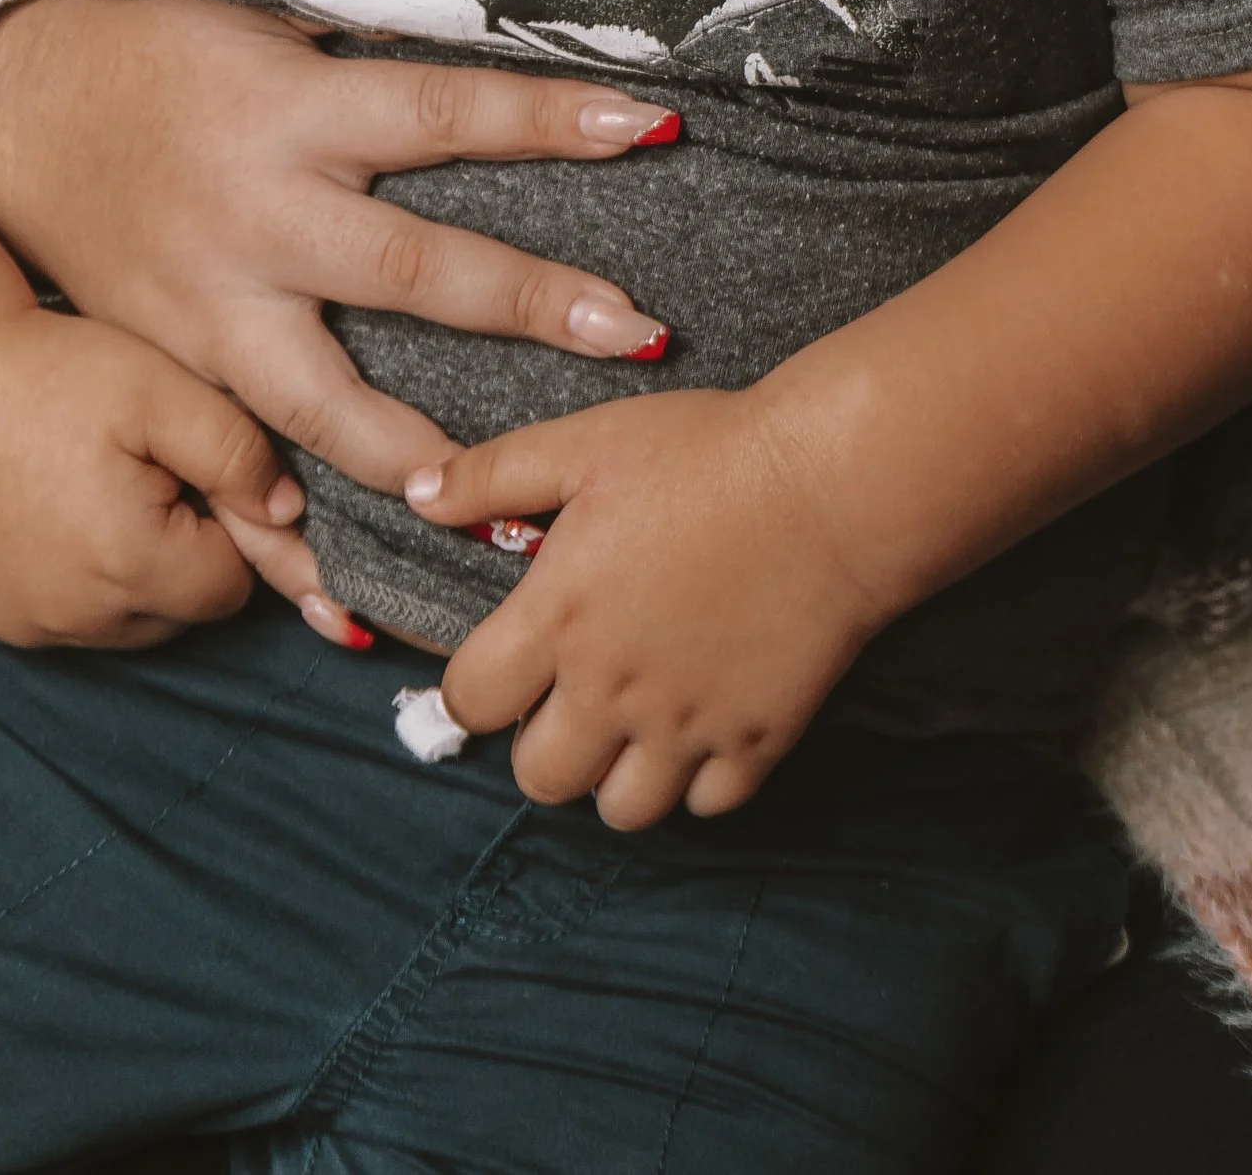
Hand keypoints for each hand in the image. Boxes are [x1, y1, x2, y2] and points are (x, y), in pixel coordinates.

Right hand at [0, 0, 675, 490]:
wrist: (15, 109)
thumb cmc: (168, 50)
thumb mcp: (269, 20)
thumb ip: (373, 52)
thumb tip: (505, 37)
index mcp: (296, 113)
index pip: (444, 114)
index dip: (546, 119)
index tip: (648, 128)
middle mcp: (261, 215)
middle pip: (411, 269)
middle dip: (532, 303)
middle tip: (642, 334)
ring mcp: (213, 305)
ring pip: (322, 399)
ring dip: (418, 454)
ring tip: (502, 505)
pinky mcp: (176, 366)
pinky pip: (235, 462)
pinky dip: (284, 538)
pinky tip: (349, 604)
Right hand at [0, 304, 300, 650]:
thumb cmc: (49, 373)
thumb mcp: (164, 391)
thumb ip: (239, 455)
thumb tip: (289, 513)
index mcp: (131, 565)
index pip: (230, 588)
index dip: (230, 527)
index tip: (197, 473)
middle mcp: (75, 618)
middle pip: (178, 613)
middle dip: (185, 554)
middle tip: (150, 473)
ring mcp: (22, 624)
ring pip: (120, 621)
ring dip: (130, 571)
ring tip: (102, 486)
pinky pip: (58, 617)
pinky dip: (71, 577)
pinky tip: (56, 510)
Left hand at [406, 389, 884, 826]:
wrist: (834, 483)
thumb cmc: (710, 451)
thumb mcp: (590, 442)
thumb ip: (495, 474)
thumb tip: (417, 496)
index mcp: (559, 618)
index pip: (471, 701)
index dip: (477, 687)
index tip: (506, 662)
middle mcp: (611, 690)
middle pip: (539, 778)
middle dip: (545, 742)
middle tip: (577, 692)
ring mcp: (686, 726)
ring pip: (622, 810)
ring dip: (620, 774)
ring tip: (639, 718)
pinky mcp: (756, 741)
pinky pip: (707, 806)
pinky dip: (701, 778)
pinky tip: (706, 721)